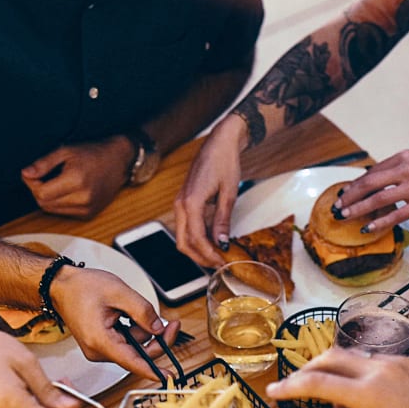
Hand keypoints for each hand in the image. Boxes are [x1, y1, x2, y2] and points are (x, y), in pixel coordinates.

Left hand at [20, 137, 130, 218]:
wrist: (118, 161)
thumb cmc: (92, 153)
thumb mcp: (65, 151)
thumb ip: (43, 164)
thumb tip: (25, 174)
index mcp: (76, 180)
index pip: (41, 193)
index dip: (32, 184)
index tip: (32, 175)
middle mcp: (83, 197)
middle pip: (44, 204)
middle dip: (38, 191)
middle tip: (43, 177)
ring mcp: (87, 208)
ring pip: (52, 210)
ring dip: (48, 198)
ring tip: (57, 182)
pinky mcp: (89, 214)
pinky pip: (64, 213)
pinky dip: (59, 204)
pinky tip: (67, 190)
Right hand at [51, 266, 179, 380]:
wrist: (62, 286)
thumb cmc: (82, 288)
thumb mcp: (118, 292)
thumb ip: (142, 311)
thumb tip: (158, 328)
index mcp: (100, 340)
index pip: (131, 361)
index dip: (151, 370)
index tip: (167, 376)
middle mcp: (98, 350)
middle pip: (137, 355)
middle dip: (156, 340)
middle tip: (171, 324)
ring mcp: (99, 349)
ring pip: (133, 348)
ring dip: (143, 332)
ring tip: (138, 309)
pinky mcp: (101, 345)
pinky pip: (125, 344)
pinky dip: (134, 332)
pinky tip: (130, 316)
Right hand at [173, 114, 246, 266]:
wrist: (219, 142)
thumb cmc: (224, 162)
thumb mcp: (229, 193)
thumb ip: (222, 220)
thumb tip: (221, 242)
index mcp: (191, 202)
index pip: (196, 239)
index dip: (208, 254)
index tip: (221, 262)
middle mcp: (181, 204)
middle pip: (184, 243)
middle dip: (200, 257)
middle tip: (217, 265)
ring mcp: (180, 203)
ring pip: (182, 237)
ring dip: (197, 250)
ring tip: (215, 256)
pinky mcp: (183, 202)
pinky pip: (186, 227)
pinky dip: (196, 239)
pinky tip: (210, 242)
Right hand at [265, 349, 408, 407]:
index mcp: (369, 395)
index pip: (317, 383)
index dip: (291, 387)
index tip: (273, 391)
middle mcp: (380, 371)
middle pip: (329, 358)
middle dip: (306, 369)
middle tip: (293, 386)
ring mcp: (396, 363)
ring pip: (350, 356)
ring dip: (330, 367)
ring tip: (322, 388)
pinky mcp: (408, 362)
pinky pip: (371, 360)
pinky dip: (354, 369)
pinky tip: (354, 388)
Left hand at [333, 150, 408, 234]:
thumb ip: (403, 168)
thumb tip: (381, 179)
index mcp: (406, 157)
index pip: (373, 171)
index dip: (355, 183)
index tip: (344, 192)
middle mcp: (408, 170)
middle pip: (369, 183)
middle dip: (349, 196)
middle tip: (337, 206)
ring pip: (378, 199)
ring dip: (358, 209)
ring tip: (345, 216)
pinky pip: (396, 215)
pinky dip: (379, 222)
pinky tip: (368, 228)